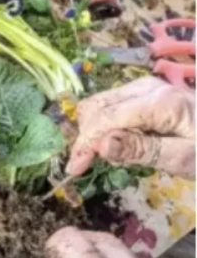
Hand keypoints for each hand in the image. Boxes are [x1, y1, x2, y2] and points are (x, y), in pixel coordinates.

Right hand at [66, 76, 194, 177]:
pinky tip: (119, 144)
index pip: (105, 118)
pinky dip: (105, 125)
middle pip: (96, 106)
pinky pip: (112, 105)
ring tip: (110, 157)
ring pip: (100, 104)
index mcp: (159, 102)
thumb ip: (141, 151)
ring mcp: (145, 87)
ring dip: (94, 131)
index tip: (74, 170)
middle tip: (91, 167)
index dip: (85, 144)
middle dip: (86, 137)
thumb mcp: (183, 159)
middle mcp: (146, 87)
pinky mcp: (145, 93)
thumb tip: (100, 145)